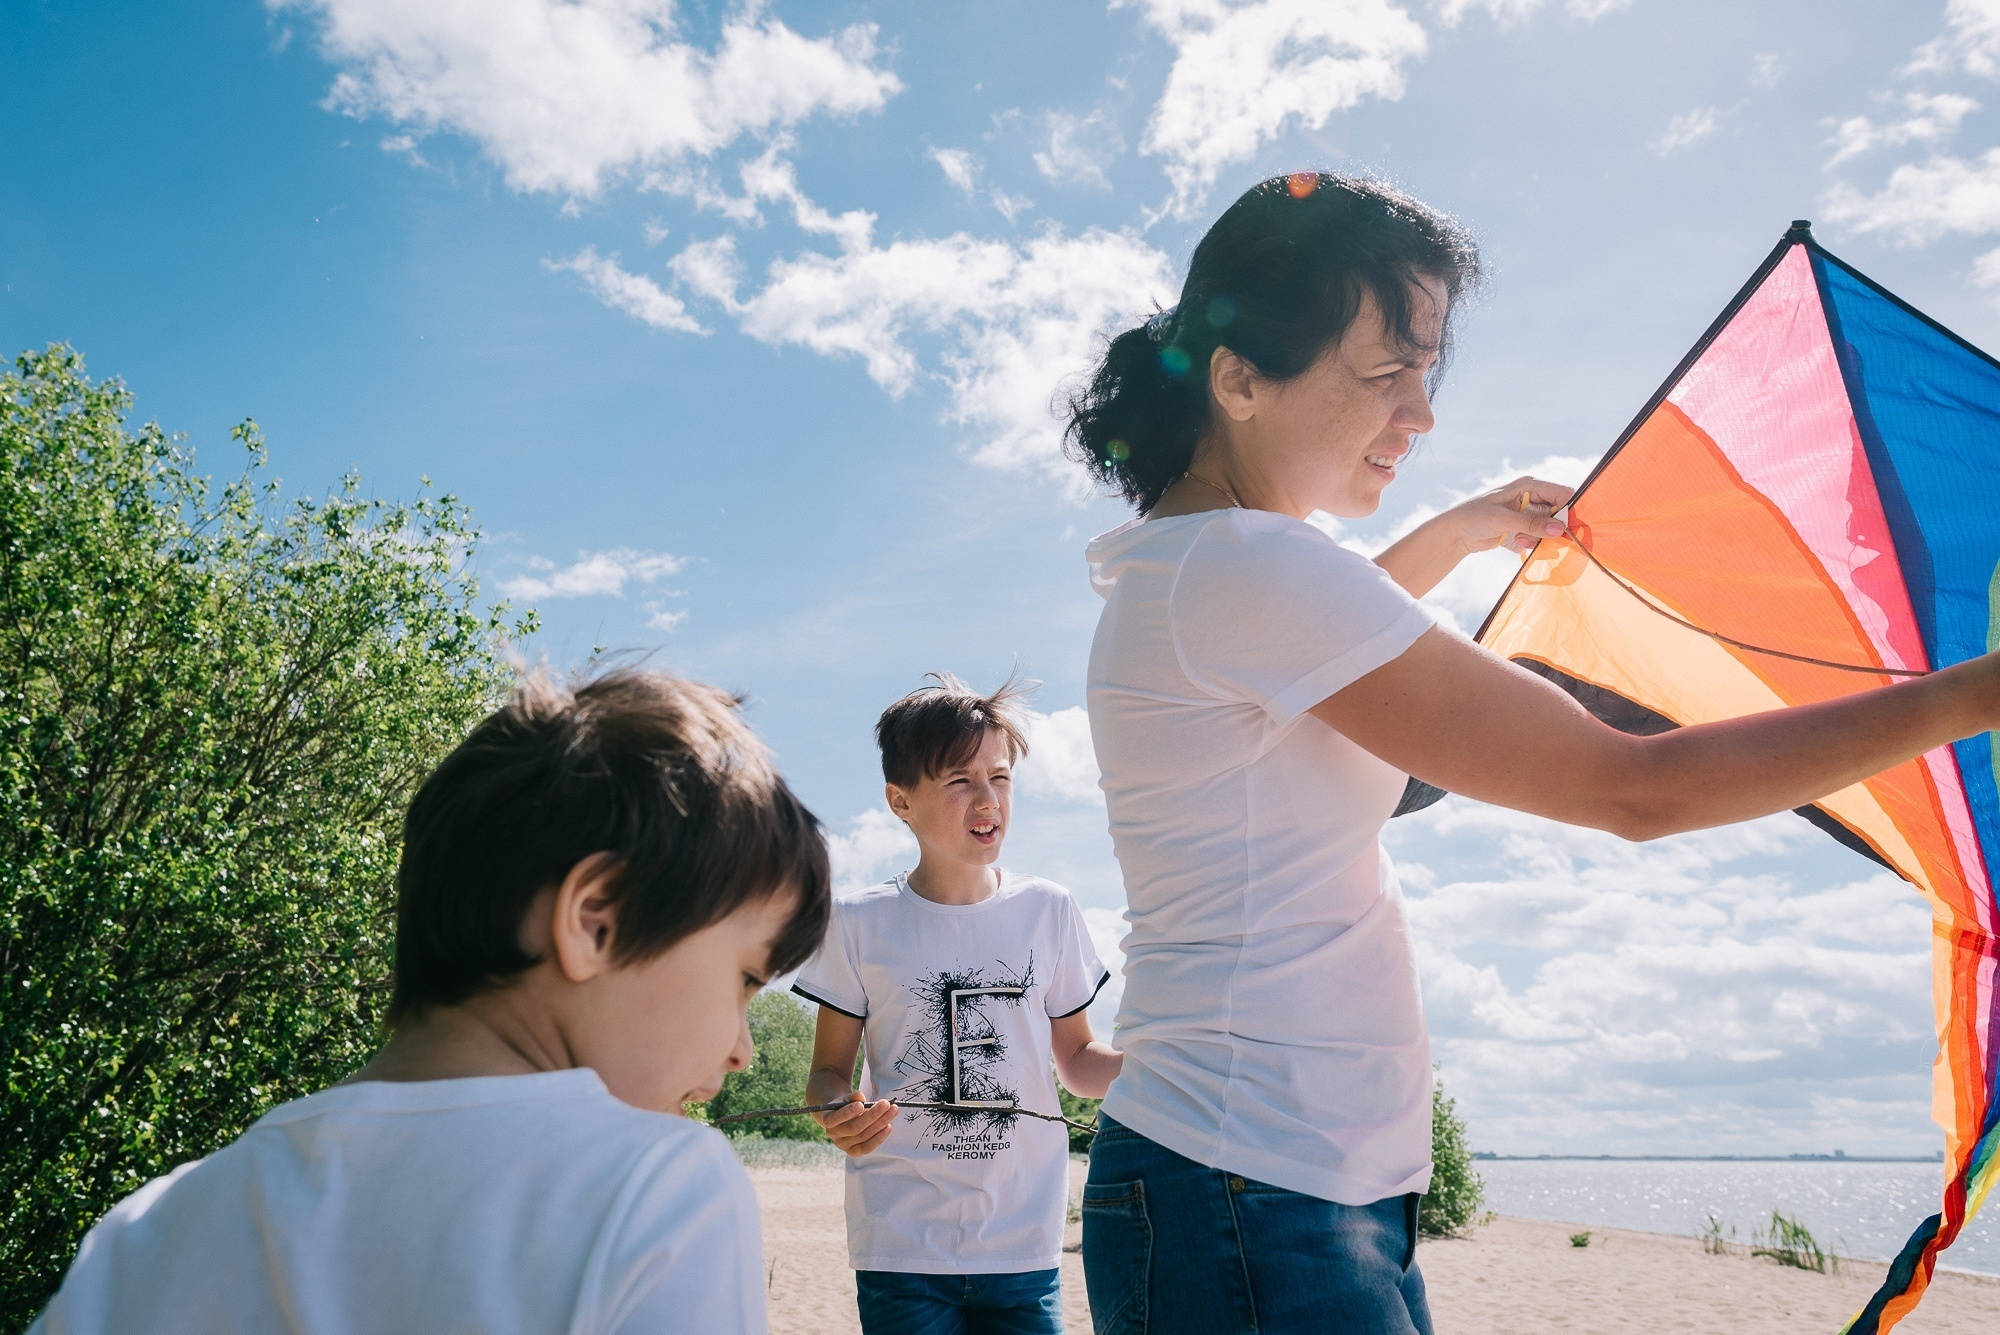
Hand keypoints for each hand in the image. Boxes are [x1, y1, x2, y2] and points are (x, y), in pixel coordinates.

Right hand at [812, 1092, 897, 1156]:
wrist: (843, 1116)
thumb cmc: (846, 1104)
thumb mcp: (847, 1097)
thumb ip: (853, 1096)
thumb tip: (860, 1096)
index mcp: (827, 1119)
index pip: (834, 1119)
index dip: (847, 1113)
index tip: (861, 1104)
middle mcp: (833, 1135)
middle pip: (853, 1128)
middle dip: (872, 1115)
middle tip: (886, 1104)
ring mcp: (843, 1145)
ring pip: (863, 1137)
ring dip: (880, 1123)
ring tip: (892, 1111)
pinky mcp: (853, 1152)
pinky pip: (867, 1147)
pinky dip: (879, 1137)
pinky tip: (888, 1127)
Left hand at [1450, 475, 1574, 556]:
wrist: (1455, 532)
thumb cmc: (1474, 518)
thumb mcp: (1503, 519)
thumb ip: (1531, 523)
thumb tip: (1560, 529)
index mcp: (1529, 485)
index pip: (1562, 494)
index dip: (1567, 511)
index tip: (1563, 530)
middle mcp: (1532, 496)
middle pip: (1559, 512)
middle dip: (1552, 528)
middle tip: (1539, 538)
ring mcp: (1528, 512)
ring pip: (1550, 527)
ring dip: (1539, 537)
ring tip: (1519, 540)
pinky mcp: (1524, 527)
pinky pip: (1539, 537)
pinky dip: (1531, 542)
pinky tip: (1515, 542)